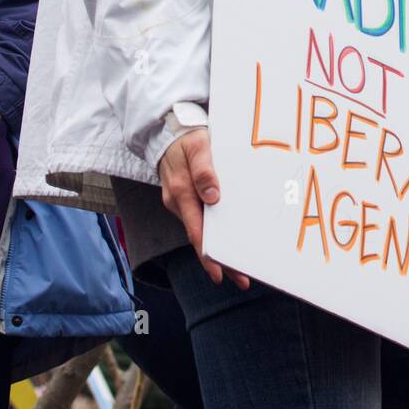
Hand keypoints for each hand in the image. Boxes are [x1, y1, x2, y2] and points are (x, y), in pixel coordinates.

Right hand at [158, 129, 249, 289]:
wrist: (168, 129)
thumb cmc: (187, 136)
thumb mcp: (198, 145)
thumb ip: (204, 169)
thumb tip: (213, 196)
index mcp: (181, 192)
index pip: (195, 229)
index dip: (207, 254)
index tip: (219, 273)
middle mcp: (178, 201)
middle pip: (199, 237)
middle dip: (218, 261)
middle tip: (241, 279)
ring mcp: (180, 201)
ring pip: (200, 229)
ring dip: (217, 248)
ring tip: (239, 267)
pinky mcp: (185, 197)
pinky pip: (199, 218)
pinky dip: (213, 231)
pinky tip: (228, 238)